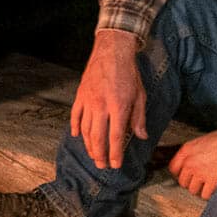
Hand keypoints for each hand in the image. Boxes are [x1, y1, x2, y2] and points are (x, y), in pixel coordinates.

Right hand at [70, 29, 146, 169]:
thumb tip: (141, 136)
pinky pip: (75, 116)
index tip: (115, 164)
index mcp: (119, 106)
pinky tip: (78, 136)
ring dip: (89, 146)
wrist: (112, 51)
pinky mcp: (80, 95)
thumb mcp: (140, 95)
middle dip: (100, 154)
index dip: (115, 154)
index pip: (115, 137)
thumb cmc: (128, 73)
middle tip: (102, 165)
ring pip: (85, 130)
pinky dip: (75, 128)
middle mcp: (101, 106)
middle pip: (98, 137)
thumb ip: (139, 118)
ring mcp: (88, 101)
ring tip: (93, 155)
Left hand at [169, 126, 216, 198]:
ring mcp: (201, 172)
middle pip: (182, 182)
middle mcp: (190, 162)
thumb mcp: (199, 142)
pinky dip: (209, 194)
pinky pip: (205, 195)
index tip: (184, 176)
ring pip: (192, 190)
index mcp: (186, 151)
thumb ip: (189, 153)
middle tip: (197, 181)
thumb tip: (185, 166)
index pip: (173, 168)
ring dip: (199, 189)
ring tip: (205, 185)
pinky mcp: (212, 180)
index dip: (178, 174)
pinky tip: (212, 189)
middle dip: (190, 183)